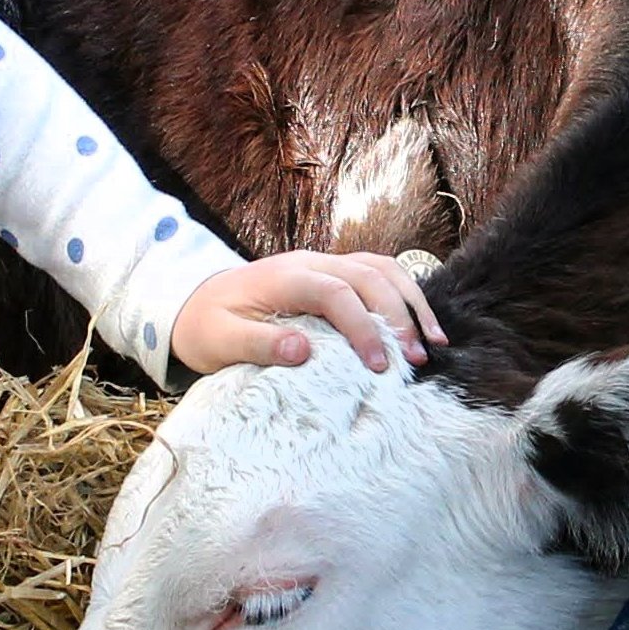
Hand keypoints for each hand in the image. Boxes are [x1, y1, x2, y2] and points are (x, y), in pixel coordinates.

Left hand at [171, 249, 445, 374]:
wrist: (195, 301)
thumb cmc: (207, 326)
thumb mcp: (219, 341)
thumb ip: (258, 344)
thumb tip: (301, 351)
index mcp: (285, 276)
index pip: (336, 293)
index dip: (362, 327)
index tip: (378, 367)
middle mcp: (311, 262)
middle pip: (369, 276)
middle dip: (398, 317)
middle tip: (414, 360)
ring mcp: (325, 264)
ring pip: (381, 269)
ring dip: (411, 303)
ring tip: (433, 342)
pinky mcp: (333, 273)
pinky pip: (378, 272)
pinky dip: (404, 294)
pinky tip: (420, 324)